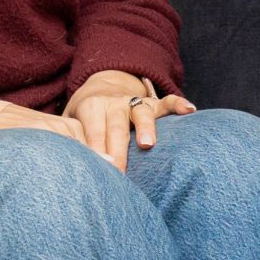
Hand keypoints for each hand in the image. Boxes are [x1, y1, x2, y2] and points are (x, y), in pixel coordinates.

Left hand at [64, 71, 198, 170]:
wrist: (100, 86)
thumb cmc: (83, 115)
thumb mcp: (71, 122)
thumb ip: (72, 141)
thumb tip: (68, 170)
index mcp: (91, 107)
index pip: (93, 133)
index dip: (95, 153)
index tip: (98, 174)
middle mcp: (113, 103)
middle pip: (116, 128)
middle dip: (117, 152)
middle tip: (119, 173)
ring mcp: (133, 101)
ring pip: (141, 113)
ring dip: (144, 128)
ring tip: (148, 144)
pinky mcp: (151, 102)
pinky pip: (166, 102)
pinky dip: (178, 105)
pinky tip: (190, 111)